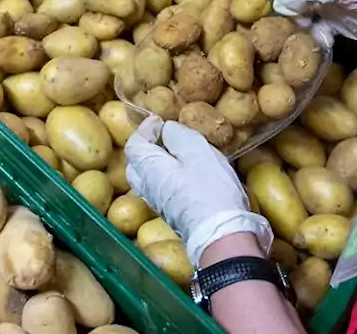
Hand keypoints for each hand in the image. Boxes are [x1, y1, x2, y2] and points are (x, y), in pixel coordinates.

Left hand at [125, 117, 271, 265]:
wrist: (222, 235)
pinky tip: (186, 175)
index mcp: (149, 169)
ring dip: (157, 163)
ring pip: (147, 179)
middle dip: (147, 147)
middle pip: (136, 164)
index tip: (159, 120)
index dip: (144, 129)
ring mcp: (159, 204)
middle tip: (165, 137)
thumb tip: (167, 131)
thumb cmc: (210, 189)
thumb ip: (178, 136)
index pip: (134, 145)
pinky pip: (161, 190)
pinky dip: (167, 177)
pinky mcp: (173, 214)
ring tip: (178, 154)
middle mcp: (147, 188)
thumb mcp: (197, 151)